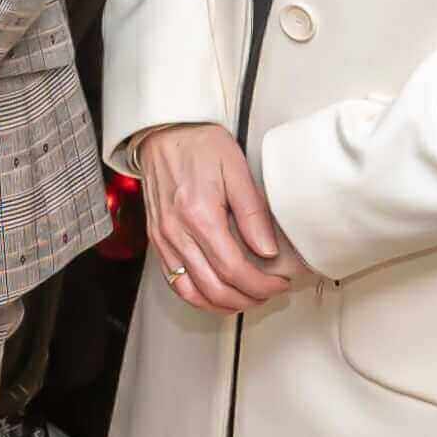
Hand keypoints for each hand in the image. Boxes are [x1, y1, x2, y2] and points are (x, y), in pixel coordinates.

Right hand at [131, 123, 301, 312]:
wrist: (163, 132)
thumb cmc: (199, 144)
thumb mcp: (236, 168)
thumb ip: (253, 212)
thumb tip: (268, 250)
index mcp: (199, 215)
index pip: (234, 269)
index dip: (261, 284)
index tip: (280, 282)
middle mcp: (176, 232)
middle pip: (214, 288)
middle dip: (248, 298)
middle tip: (269, 293)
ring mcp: (163, 239)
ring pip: (192, 293)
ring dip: (223, 304)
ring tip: (247, 298)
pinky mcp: (156, 241)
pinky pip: (174, 282)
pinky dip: (198, 297)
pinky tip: (217, 293)